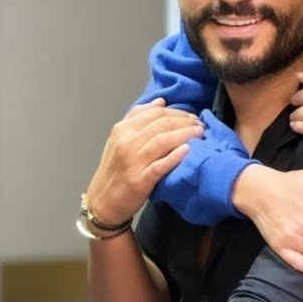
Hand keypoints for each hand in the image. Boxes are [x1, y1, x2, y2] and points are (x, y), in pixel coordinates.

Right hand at [86, 99, 203, 223]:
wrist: (102, 200)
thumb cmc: (116, 169)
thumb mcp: (119, 138)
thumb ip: (138, 117)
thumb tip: (160, 101)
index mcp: (123, 129)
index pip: (155, 113)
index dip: (177, 112)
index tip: (191, 116)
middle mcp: (126, 142)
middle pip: (161, 124)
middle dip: (184, 121)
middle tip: (199, 124)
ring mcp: (133, 161)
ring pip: (162, 141)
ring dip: (184, 134)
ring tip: (199, 134)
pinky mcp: (140, 180)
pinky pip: (160, 165)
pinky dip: (175, 156)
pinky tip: (188, 150)